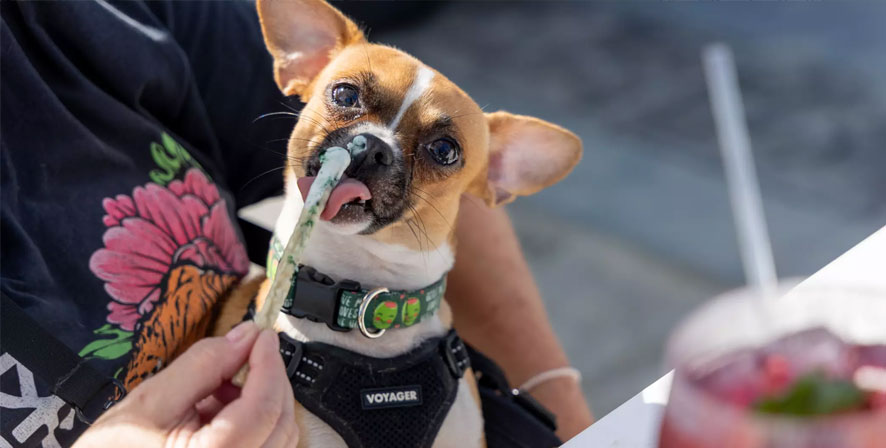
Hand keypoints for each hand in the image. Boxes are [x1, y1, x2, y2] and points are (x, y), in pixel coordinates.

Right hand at [74, 323, 297, 447]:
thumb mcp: (151, 401)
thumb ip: (204, 365)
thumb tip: (245, 336)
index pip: (263, 407)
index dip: (268, 364)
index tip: (263, 335)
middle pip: (281, 423)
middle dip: (270, 381)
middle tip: (246, 353)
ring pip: (280, 438)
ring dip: (262, 403)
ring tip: (220, 389)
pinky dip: (256, 424)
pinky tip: (221, 412)